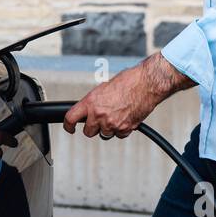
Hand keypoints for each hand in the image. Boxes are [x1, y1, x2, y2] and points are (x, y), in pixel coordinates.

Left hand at [63, 54, 195, 138]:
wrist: (147, 84)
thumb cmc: (128, 82)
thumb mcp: (103, 88)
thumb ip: (94, 102)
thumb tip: (88, 110)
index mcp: (91, 102)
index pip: (71, 118)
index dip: (68, 126)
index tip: (69, 128)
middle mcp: (99, 115)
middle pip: (88, 132)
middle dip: (92, 127)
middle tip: (99, 119)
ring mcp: (112, 124)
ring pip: (104, 134)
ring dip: (108, 128)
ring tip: (116, 114)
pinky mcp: (125, 129)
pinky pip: (119, 135)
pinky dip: (121, 129)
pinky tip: (126, 117)